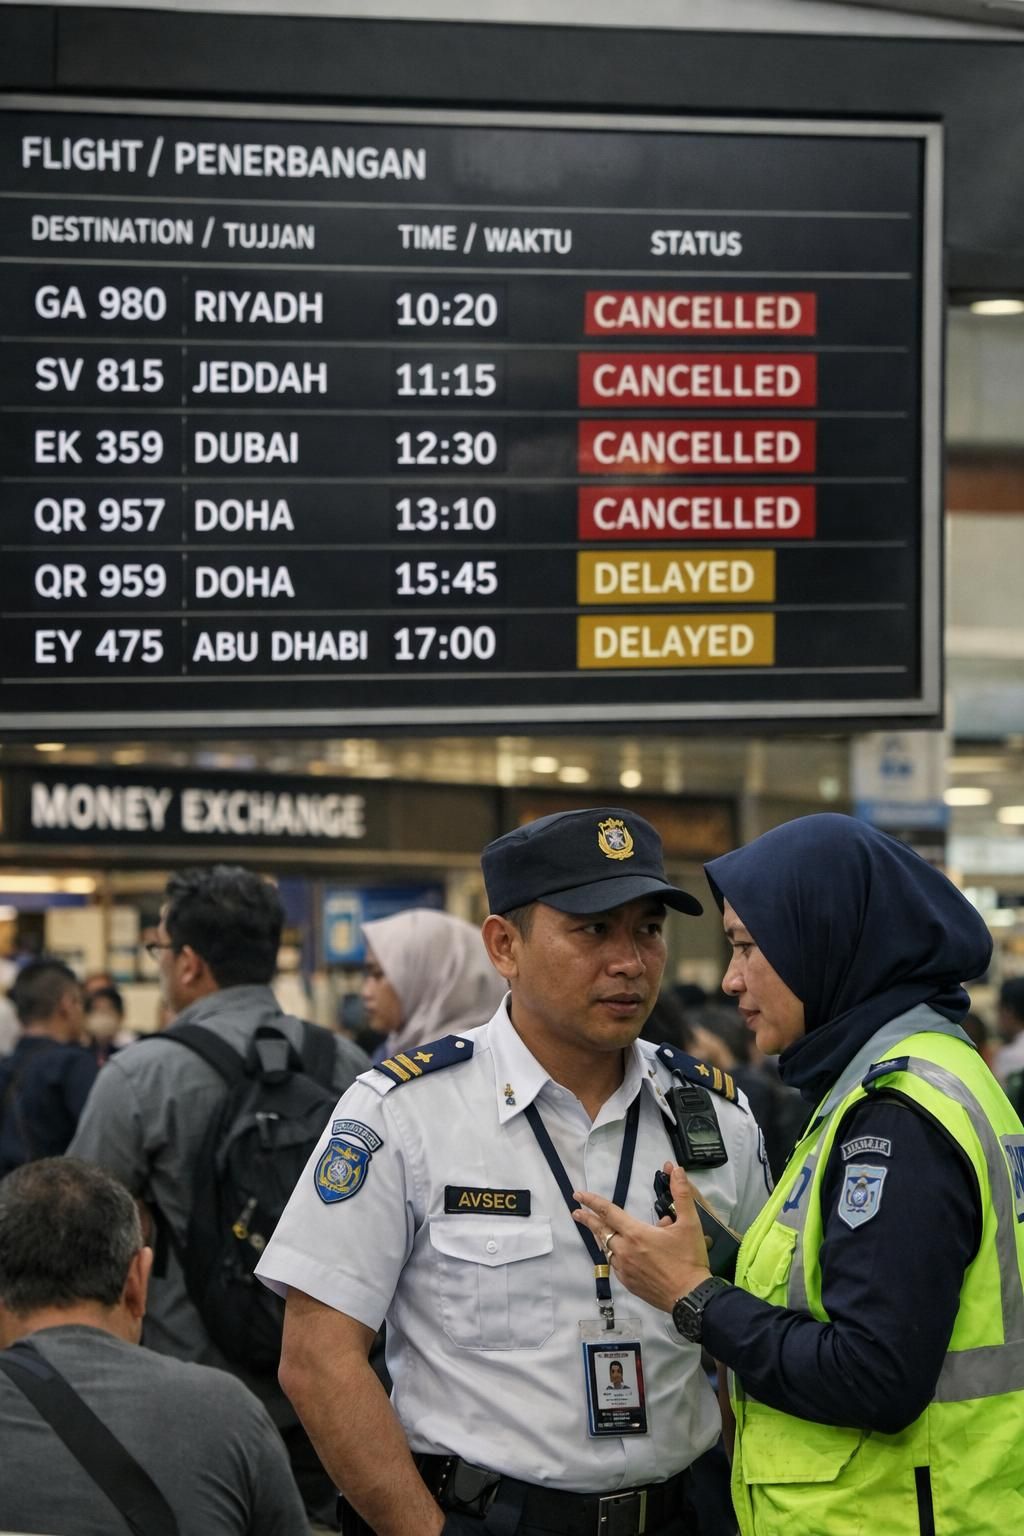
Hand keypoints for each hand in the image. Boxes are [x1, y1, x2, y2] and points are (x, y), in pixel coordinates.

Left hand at [573, 1163, 711, 1311]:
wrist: (691, 1296)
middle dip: (587, 1219)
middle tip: (576, 1212)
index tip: (578, 1195)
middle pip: (600, 1231)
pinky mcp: (629, 1283)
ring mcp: (625, 1269)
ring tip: (596, 1230)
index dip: (592, 1201)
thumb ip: (681, 1194)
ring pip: (606, 1249)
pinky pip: (615, 1265)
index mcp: (636, 1233)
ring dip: (600, 1237)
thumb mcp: (690, 1223)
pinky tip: (617, 1253)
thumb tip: (676, 1170)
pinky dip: (613, 1255)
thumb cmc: (689, 1259)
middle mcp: (625, 1250)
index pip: (608, 1212)